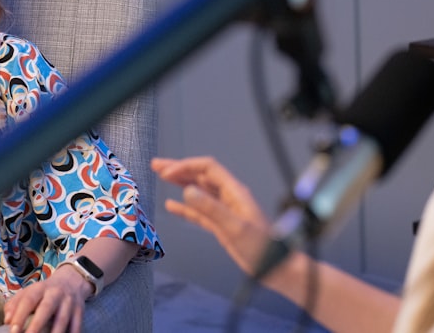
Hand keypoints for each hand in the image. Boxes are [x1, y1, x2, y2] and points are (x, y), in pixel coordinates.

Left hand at [2, 262, 92, 332]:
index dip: (20, 314)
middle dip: (36, 325)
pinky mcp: (79, 312)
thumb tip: (7, 320)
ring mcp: (69, 302)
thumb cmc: (45, 291)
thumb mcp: (29, 292)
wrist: (72, 280)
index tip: (12, 329)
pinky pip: (76, 326)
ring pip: (62, 320)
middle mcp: (55, 293)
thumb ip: (15, 304)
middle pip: (46, 308)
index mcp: (40, 288)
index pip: (28, 300)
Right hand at [152, 155, 273, 277]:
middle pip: (200, 176)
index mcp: (234, 191)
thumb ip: (211, 209)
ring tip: (161, 177)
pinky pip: (199, 212)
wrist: (277, 268)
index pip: (207, 169)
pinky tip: (171, 205)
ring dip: (179, 183)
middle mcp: (228, 197)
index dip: (186, 167)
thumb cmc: (262, 247)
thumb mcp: (235, 227)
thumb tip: (186, 191)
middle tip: (157, 165)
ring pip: (198, 192)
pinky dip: (184, 207)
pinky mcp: (221, 225)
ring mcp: (224, 211)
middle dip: (179, 168)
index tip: (166, 173)